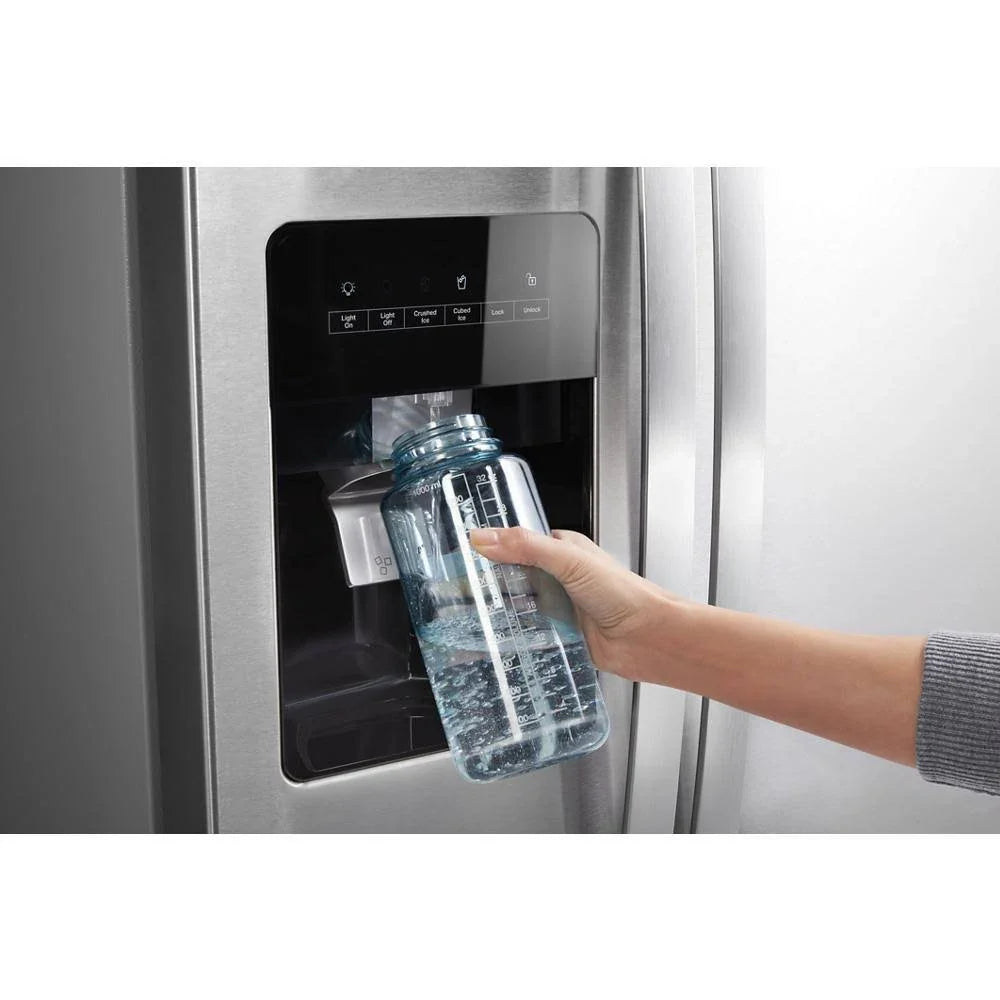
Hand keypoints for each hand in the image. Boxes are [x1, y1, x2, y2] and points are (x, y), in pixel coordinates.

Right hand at [467, 527, 678, 682]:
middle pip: (513, 576)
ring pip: (519, 606)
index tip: (461, 554)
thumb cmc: (623, 594)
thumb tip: (483, 537)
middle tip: (456, 589)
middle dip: (489, 582)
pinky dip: (514, 635)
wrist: (649, 639)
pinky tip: (496, 639)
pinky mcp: (561, 634)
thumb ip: (526, 547)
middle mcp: (559, 576)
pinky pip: (530, 633)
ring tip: (468, 615)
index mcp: (562, 549)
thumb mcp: (569, 561)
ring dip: (500, 611)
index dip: (491, 547)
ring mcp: (559, 606)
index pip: (517, 543)